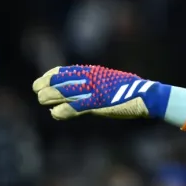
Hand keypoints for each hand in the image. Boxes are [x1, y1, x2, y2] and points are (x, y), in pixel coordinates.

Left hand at [32, 65, 173, 119]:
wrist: (147, 96)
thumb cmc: (131, 90)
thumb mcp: (111, 82)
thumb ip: (96, 85)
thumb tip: (85, 90)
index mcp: (93, 72)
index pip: (64, 71)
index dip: (50, 76)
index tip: (42, 81)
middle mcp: (90, 79)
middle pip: (60, 81)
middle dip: (46, 86)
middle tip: (38, 93)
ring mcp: (93, 91)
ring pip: (63, 92)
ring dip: (50, 97)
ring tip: (42, 100)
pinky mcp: (98, 103)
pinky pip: (75, 107)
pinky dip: (63, 110)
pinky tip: (55, 113)